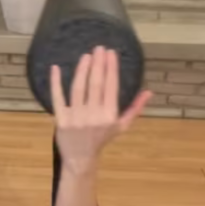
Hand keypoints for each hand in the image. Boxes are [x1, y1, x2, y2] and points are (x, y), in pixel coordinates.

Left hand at [51, 46, 152, 166]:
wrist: (80, 157)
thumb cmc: (102, 139)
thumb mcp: (122, 126)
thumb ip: (135, 108)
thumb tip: (149, 92)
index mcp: (109, 116)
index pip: (111, 87)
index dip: (111, 68)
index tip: (111, 53)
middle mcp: (93, 115)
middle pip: (95, 84)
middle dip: (98, 64)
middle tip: (99, 48)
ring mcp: (76, 117)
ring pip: (78, 88)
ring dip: (82, 69)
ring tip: (86, 56)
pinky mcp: (61, 119)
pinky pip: (57, 98)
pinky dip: (55, 83)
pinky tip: (55, 68)